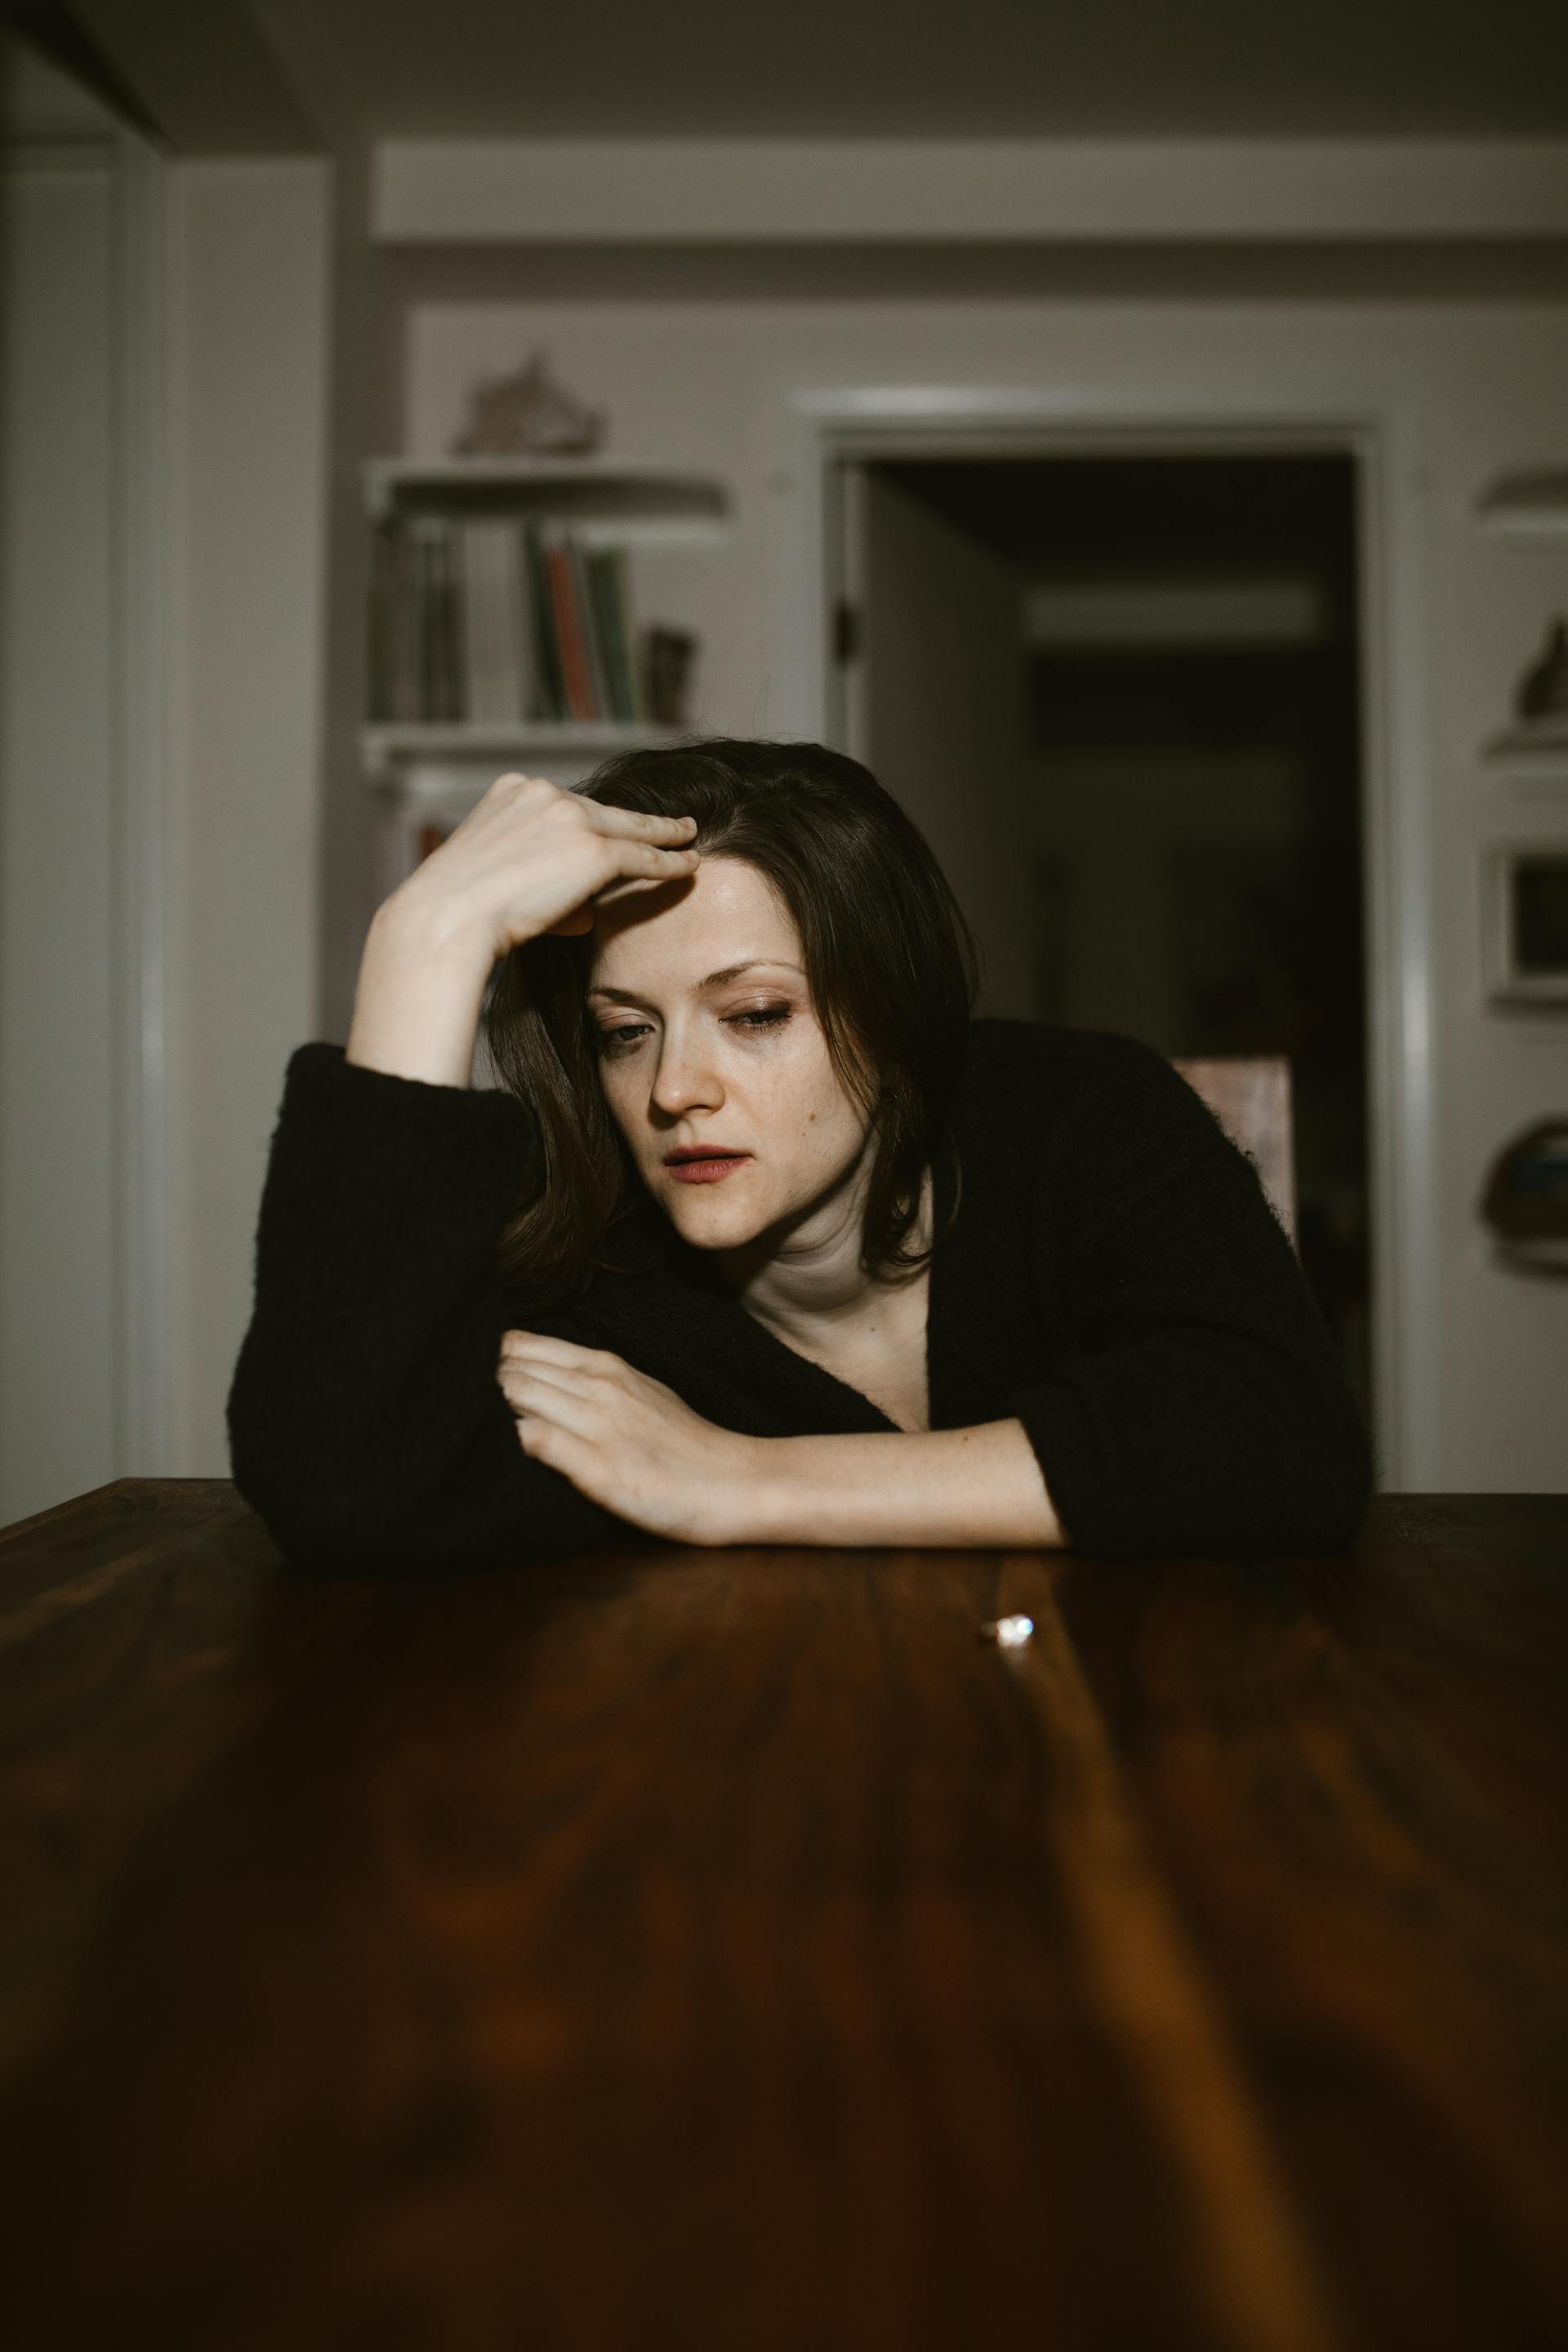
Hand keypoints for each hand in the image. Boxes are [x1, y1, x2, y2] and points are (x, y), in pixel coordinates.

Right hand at [391, 772, 699, 964]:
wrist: (447, 918)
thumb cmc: (456, 912)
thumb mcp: (493, 876)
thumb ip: (539, 879)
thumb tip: (585, 912)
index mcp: (510, 790)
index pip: (561, 806)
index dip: (587, 823)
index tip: (604, 829)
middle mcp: (542, 793)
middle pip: (601, 810)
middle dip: (634, 819)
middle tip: (668, 822)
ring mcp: (570, 819)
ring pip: (629, 827)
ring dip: (663, 834)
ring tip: (686, 836)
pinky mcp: (594, 850)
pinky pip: (643, 855)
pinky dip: (670, 861)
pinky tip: (689, 864)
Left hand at [496, 1330, 759, 1545]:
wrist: (731, 1483)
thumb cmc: (684, 1444)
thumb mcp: (640, 1393)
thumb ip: (590, 1384)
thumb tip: (537, 1382)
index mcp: (604, 1366)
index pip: (523, 1344)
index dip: (495, 1364)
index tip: (483, 1386)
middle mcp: (596, 1387)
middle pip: (510, 1368)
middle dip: (483, 1386)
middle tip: (474, 1412)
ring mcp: (596, 1425)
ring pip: (515, 1394)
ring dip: (492, 1411)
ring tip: (484, 1433)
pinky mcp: (597, 1468)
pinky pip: (535, 1440)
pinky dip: (513, 1442)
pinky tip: (507, 1454)